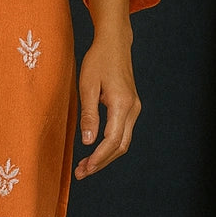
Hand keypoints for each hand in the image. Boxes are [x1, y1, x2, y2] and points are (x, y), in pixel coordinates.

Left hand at [75, 35, 140, 178]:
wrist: (114, 43)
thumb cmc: (98, 61)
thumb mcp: (87, 86)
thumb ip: (89, 115)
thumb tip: (88, 142)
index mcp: (122, 104)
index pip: (112, 140)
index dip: (98, 158)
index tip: (85, 168)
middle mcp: (133, 109)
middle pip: (120, 146)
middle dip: (102, 162)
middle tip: (81, 172)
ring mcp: (134, 108)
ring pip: (123, 141)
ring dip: (106, 155)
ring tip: (86, 165)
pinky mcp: (131, 106)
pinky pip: (123, 132)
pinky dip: (110, 145)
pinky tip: (95, 149)